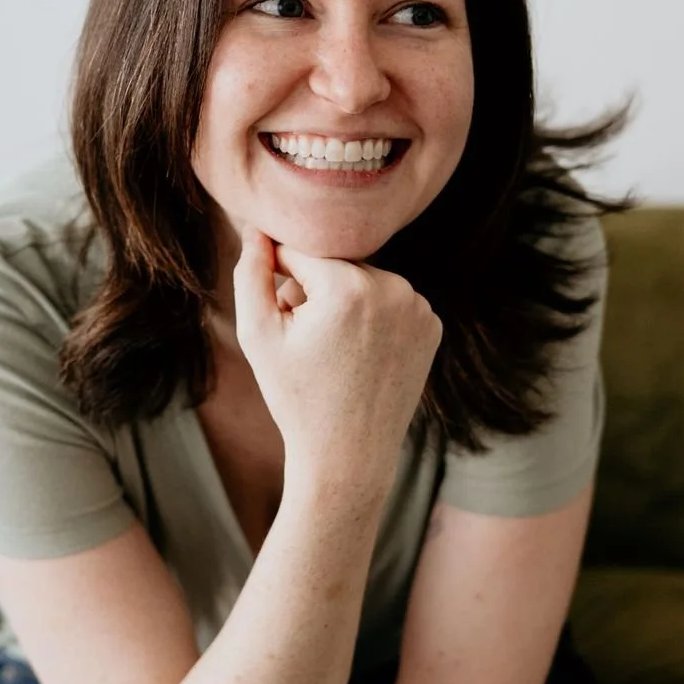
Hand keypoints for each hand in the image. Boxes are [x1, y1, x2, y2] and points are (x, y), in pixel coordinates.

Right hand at [233, 228, 441, 485]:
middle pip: (336, 265)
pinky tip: (363, 357)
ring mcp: (420, 307)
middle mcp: (394, 287)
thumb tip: (258, 228)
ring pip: (365, 282)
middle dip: (315, 292)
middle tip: (307, 344)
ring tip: (335, 352)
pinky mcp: (433, 325)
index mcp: (350, 285)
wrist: (349, 456)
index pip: (301, 251)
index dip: (281, 283)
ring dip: (345, 303)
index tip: (283, 321)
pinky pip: (391, 303)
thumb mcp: (258, 334)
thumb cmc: (296, 397)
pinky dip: (374, 320)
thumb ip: (251, 272)